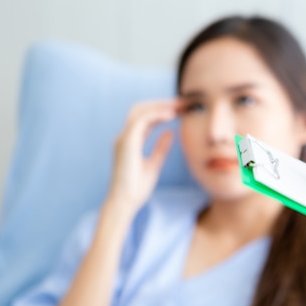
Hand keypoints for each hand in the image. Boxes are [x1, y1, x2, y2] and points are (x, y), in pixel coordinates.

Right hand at [107, 99, 181, 214]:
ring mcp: (123, 139)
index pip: (145, 118)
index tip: (180, 109)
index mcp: (130, 142)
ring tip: (179, 105)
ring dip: (160, 106)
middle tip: (182, 102)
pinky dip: (156, 114)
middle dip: (161, 103)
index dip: (161, 111)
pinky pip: (141, 121)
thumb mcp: (154, 165)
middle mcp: (124, 137)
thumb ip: (161, 148)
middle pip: (141, 109)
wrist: (124, 203)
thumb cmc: (136, 188)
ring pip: (140, 111)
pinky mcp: (126, 143)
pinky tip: (171, 114)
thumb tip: (170, 133)